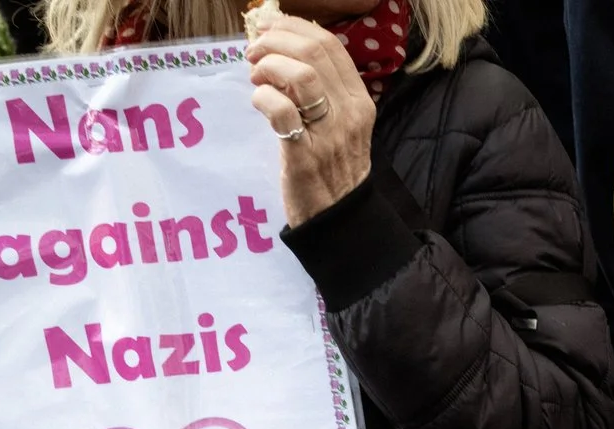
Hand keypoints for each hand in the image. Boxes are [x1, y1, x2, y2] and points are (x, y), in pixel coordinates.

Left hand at [247, 16, 375, 225]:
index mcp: (359, 100)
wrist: (337, 216)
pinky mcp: (304, 155)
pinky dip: (262, 97)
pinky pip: (280, 110)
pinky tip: (257, 102)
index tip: (269, 28)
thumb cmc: (332, 166)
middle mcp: (349, 113)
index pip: (330, 45)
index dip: (293, 26)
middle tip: (254, 52)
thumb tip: (283, 50)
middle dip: (275, 40)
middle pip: (313, 51)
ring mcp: (329, 134)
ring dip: (268, 65)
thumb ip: (321, 89)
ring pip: (300, 75)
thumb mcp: (341, 123)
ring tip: (256, 76)